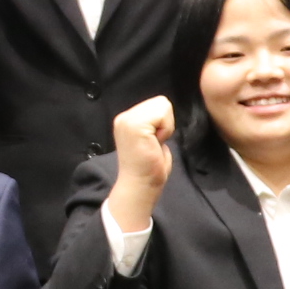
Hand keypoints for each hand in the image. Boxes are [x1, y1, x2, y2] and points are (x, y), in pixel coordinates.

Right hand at [104, 96, 176, 235]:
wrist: (140, 186)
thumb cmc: (149, 168)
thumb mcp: (152, 138)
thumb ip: (154, 123)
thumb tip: (165, 112)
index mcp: (127, 119)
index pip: (157, 104)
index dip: (162, 123)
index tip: (154, 142)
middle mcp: (123, 117)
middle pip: (161, 102)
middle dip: (164, 123)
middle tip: (154, 143)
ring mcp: (127, 120)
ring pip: (163, 106)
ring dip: (165, 126)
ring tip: (154, 144)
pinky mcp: (135, 125)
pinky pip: (163, 114)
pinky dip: (166, 129)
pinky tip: (155, 144)